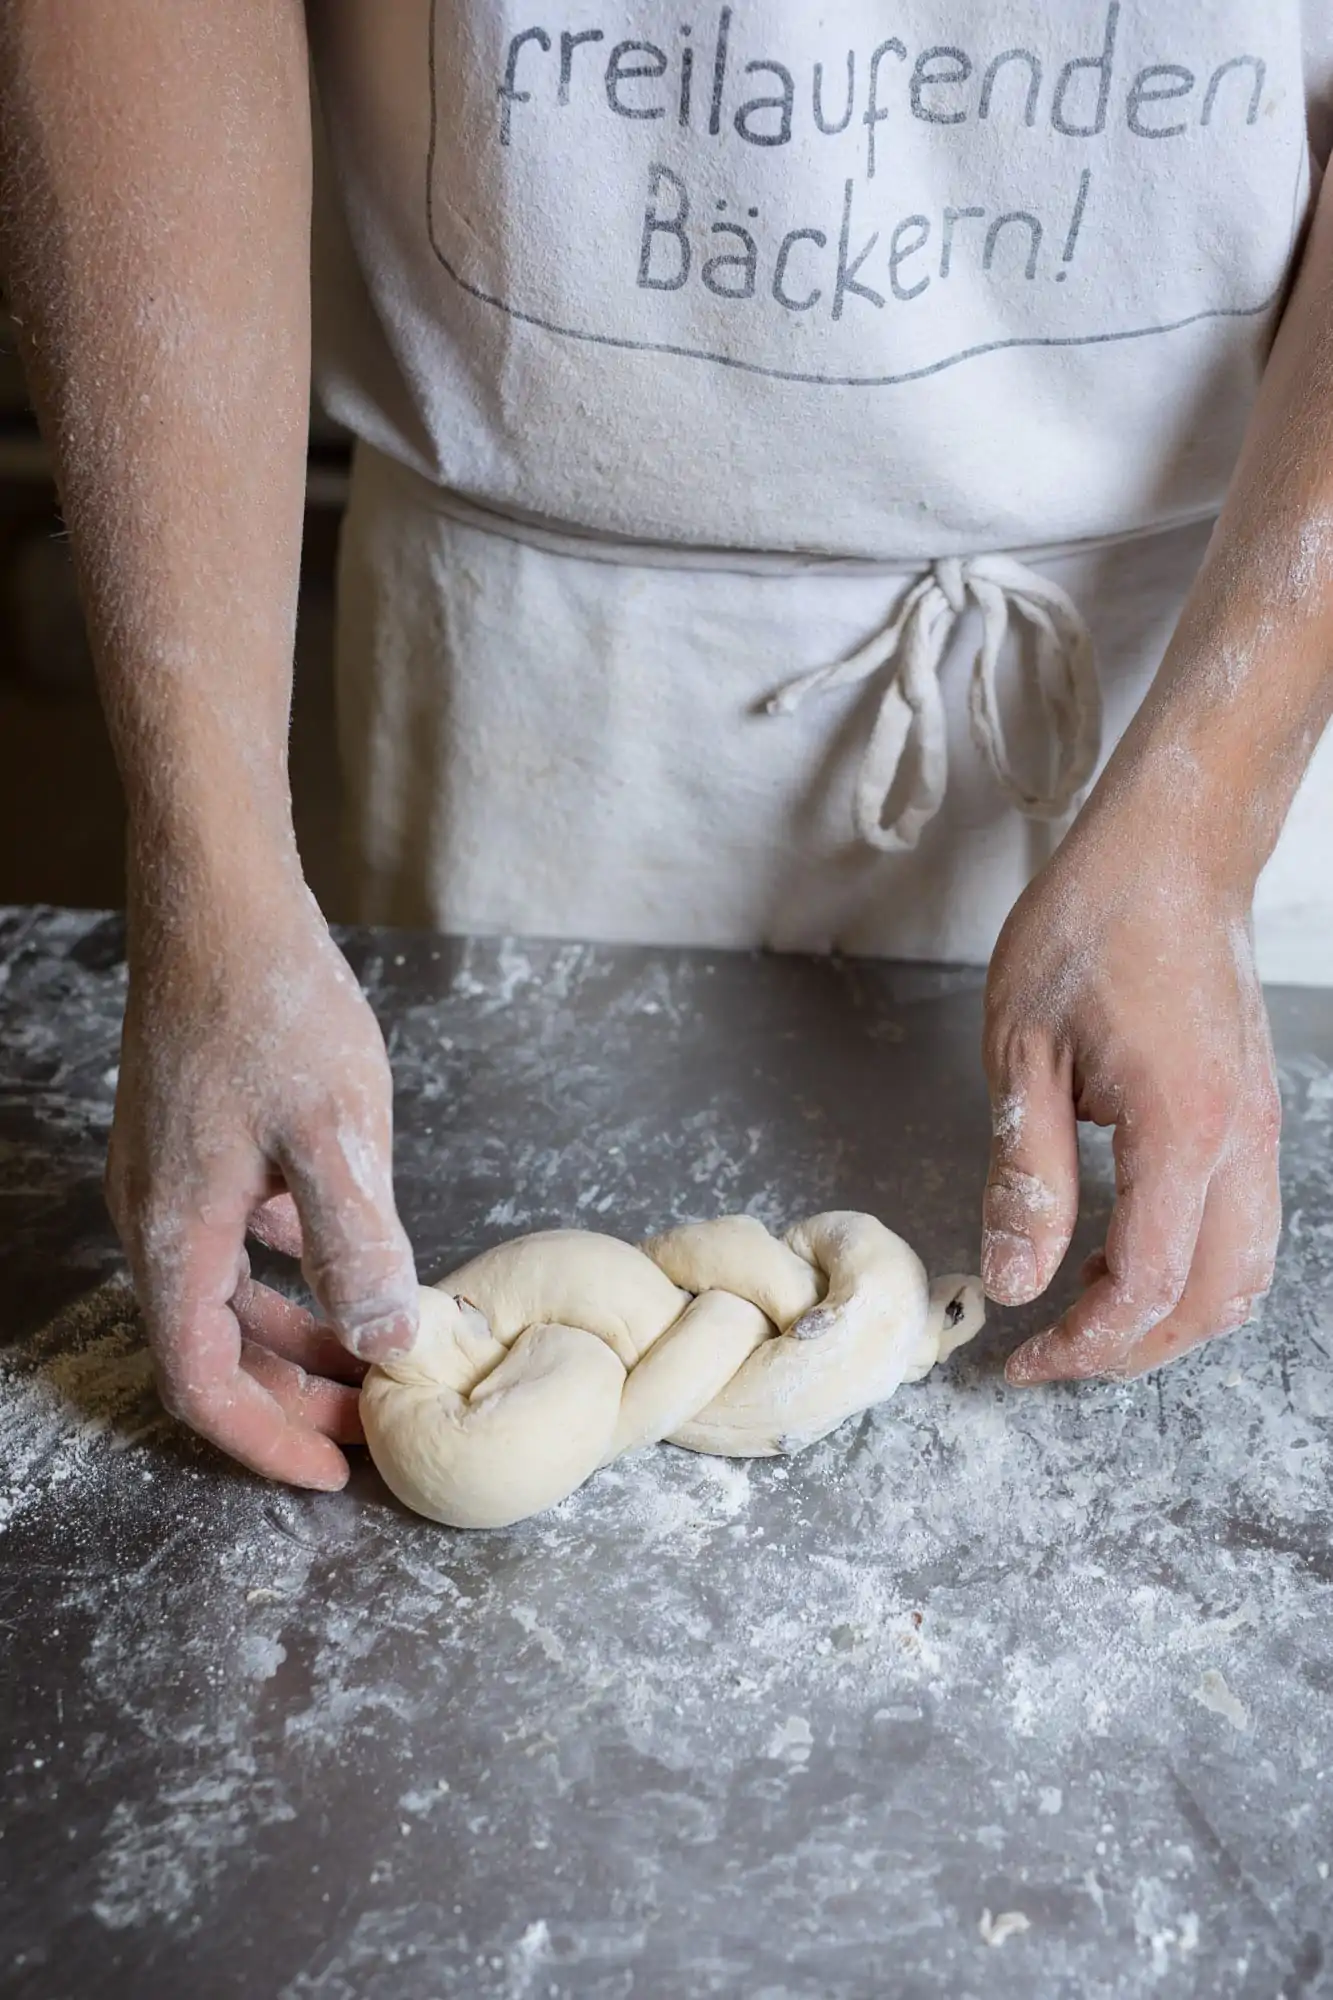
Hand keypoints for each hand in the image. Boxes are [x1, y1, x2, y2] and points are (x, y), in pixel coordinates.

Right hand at [106, 875, 417, 1487]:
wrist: (220, 903)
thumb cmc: (275, 1006)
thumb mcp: (336, 1131)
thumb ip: (359, 1244)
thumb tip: (389, 1343)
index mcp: (177, 1231)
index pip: (201, 1380)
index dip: (266, 1439)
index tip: (335, 1472)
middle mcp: (155, 1216)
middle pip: (211, 1349)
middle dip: (291, 1396)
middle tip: (371, 1423)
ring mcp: (168, 1180)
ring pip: (222, 1297)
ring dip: (292, 1337)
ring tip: (372, 1356)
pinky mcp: (192, 1146)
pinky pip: (231, 1244)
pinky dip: (284, 1276)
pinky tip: (343, 1268)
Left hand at [981, 813, 1280, 1382]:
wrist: (1172, 853)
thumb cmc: (1091, 927)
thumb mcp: (1022, 1049)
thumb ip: (1026, 1174)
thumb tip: (1014, 1279)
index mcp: (1182, 1129)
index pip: (1145, 1287)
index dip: (1081, 1343)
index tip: (1019, 1357)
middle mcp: (1240, 1141)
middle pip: (1212, 1302)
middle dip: (1130, 1351)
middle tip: (1050, 1356)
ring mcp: (1259, 1130)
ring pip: (1243, 1273)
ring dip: (1170, 1319)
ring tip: (1084, 1319)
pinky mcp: (1253, 1116)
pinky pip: (1244, 1227)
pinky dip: (1193, 1271)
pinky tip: (1123, 1259)